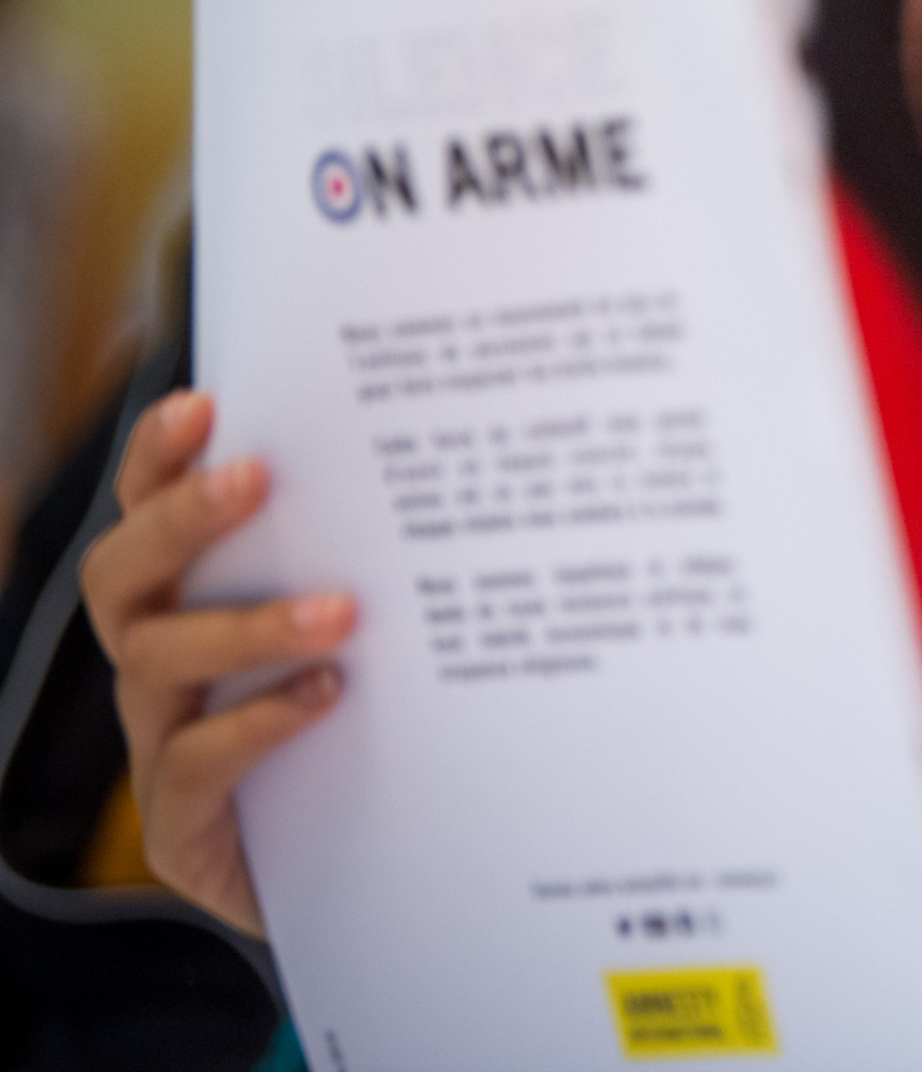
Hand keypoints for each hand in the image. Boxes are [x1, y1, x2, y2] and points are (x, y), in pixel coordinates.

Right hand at [78, 390, 354, 935]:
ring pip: (156, 662)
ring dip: (243, 626)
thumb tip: (443, 467)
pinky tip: (326, 698)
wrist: (368, 873)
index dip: (158, 460)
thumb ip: (375, 560)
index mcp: (188, 604)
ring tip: (338, 611)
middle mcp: (158, 665)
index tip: (204, 404)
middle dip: (180, 521)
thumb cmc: (367, 731)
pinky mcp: (184, 825)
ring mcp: (160, 743)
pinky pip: (194, 762)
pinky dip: (257, 722)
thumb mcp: (369, 635)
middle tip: (254, 476)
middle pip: (122, 576)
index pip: (147, 514)